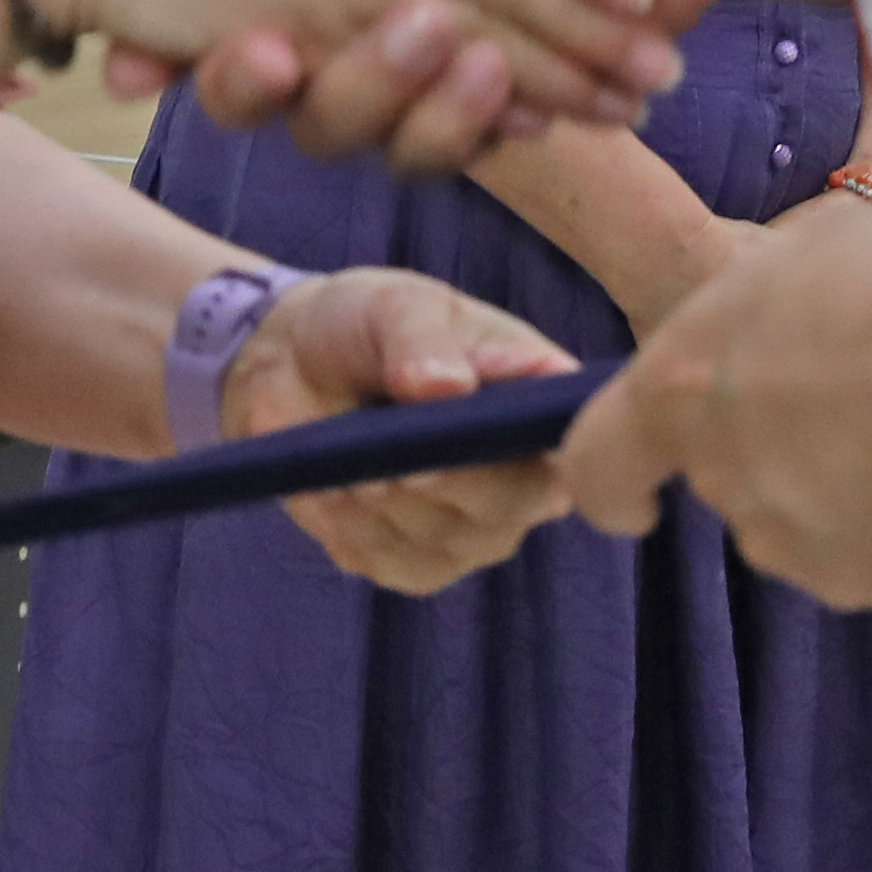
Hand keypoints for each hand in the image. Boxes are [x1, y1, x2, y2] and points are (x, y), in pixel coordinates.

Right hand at [0, 0, 681, 172]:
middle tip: (259, 53)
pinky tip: (495, 105)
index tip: (133, 44)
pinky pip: (445, 135)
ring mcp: (434, 39)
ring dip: (382, 96)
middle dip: (258, 74)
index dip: (187, 12)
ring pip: (359, 111)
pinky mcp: (498, 90)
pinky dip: (464, 127)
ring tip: (437, 46)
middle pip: (287, 53)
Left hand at [225, 263, 580, 593]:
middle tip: (389, 454)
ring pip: (446, 540)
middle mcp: (527, 477)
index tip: (460, 435)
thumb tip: (443, 386)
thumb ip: (422, 340)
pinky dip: (353, 525)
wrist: (299, 364)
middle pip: (514, 504)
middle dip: (446, 479)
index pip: (572, 445)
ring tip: (345, 447)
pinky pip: (393, 562)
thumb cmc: (372, 325)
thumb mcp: (397, 307)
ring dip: (386, 498)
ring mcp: (476, 529)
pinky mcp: (418, 564)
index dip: (529, 450)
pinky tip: (333, 481)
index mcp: (542, 405)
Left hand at [555, 192, 871, 605]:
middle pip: (733, 481)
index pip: (599, 462)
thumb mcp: (811, 249)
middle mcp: (726, 478)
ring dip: (843, 487)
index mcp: (683, 387)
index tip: (638, 496)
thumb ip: (770, 308)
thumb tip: (789, 324)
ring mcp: (799, 541)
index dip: (613, 483)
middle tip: (859, 392)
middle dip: (781, 448)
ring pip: (805, 523)